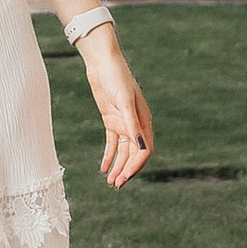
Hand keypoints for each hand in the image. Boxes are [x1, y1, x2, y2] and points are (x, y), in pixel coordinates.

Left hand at [81, 26, 152, 187]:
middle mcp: (135, 124)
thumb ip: (131, 124)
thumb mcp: (123, 100)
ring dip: (118, 166)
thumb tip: (141, 147)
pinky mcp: (111, 120)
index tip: (124, 177)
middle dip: (126, 170)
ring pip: (122, 151)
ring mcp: (123, 122)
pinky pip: (112, 143)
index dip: (136, 165)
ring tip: (110, 182)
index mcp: (144, 120)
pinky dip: (109, 156)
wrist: (102, 62)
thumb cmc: (116, 77)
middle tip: (117, 185)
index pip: (144, 150)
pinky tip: (103, 168)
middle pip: (134, 154)